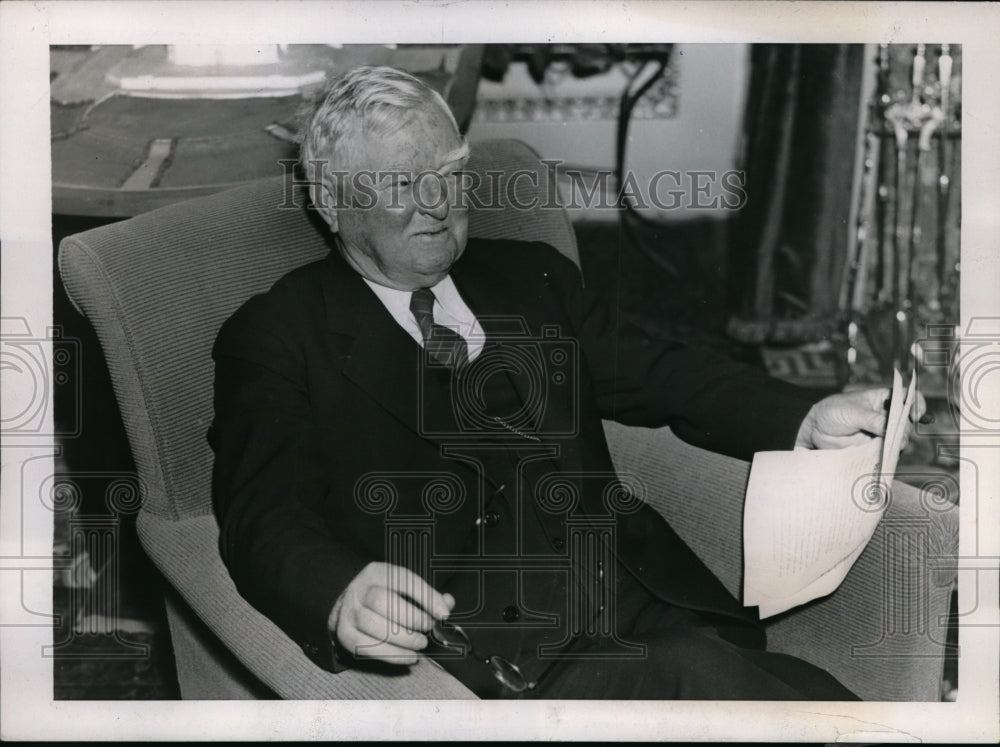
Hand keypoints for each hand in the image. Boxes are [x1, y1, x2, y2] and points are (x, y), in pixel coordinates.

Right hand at [329, 562, 454, 664]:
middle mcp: (360, 589)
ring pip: (373, 626)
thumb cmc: (384, 596)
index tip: (444, 614)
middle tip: (428, 628)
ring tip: (420, 644)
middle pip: (383, 602)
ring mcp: (349, 612)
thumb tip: (447, 603)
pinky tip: (409, 657)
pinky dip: (391, 655)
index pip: (403, 579)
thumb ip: (427, 595)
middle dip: (411, 618)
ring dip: (403, 639)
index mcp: (377, 572)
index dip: (426, 597)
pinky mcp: (344, 634)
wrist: (348, 604)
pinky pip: (365, 647)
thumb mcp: (403, 588)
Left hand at [795, 386, 927, 450]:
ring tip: (893, 446)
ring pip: (900, 438)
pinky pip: (888, 451)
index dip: (916, 404)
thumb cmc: (833, 412)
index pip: (907, 398)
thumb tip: (892, 432)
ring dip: (900, 443)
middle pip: (906, 422)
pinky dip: (890, 454)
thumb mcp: (853, 412)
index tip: (916, 413)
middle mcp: (886, 415)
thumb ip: (874, 421)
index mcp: (883, 399)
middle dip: (906, 429)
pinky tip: (888, 455)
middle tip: (900, 435)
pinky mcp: (875, 446)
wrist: (815, 429)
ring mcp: (882, 431)